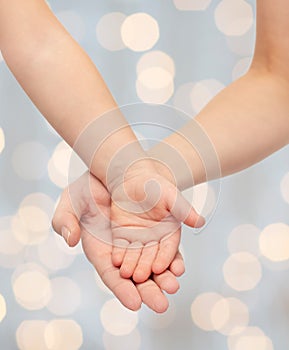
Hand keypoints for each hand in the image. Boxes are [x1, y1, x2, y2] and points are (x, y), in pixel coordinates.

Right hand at [52, 172, 184, 312]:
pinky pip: (162, 248)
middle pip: (135, 277)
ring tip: (173, 285)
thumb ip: (65, 220)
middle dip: (148, 291)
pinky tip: (178, 265)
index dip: (122, 289)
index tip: (135, 303)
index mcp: (99, 250)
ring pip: (151, 266)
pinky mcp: (152, 231)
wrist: (109, 170)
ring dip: (163, 277)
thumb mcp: (70, 201)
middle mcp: (120, 251)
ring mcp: (137, 242)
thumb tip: (70, 240)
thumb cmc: (86, 188)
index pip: (111, 275)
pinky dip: (170, 258)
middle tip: (161, 304)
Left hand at [110, 163, 204, 283]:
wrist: (133, 178)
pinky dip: (119, 255)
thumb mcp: (171, 195)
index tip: (160, 267)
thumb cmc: (155, 185)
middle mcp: (154, 238)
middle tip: (141, 277)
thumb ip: (184, 209)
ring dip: (131, 264)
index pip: (168, 248)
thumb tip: (201, 222)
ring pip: (135, 254)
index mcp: (169, 231)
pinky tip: (116, 262)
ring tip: (127, 274)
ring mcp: (138, 238)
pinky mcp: (122, 235)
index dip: (164, 258)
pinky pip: (121, 247)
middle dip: (146, 267)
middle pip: (151, 256)